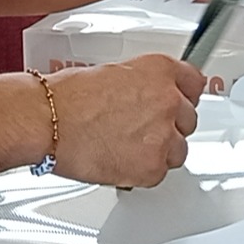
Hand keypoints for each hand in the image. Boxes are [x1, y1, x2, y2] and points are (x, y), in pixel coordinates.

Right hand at [47, 55, 205, 187]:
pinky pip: (159, 172)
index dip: (182, 96)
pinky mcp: (153, 167)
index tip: (178, 102)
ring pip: (179, 150)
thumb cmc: (67, 97)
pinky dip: (143, 170)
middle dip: (169, 125)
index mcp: (159, 71)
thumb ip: (140, 85)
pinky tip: (121, 160)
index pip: (194, 83)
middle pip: (188, 119)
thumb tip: (145, 98)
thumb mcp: (112, 74)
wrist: (48, 121)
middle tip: (141, 128)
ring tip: (128, 147)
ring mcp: (164, 136)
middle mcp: (168, 100)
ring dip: (160, 150)